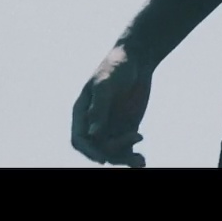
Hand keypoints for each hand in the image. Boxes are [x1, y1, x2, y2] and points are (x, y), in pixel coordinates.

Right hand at [71, 44, 152, 166]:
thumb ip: (99, 107)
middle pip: (97, 148)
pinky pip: (126, 147)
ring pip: (112, 151)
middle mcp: (94, 123)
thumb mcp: (106, 84)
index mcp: (82, 113)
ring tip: (140, 161)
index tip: (103, 159)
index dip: (89, 151)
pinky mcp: (126, 127)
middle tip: (133, 150)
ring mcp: (110, 126)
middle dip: (113, 154)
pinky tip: (142, 161)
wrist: (137, 59)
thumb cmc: (117, 66)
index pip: (79, 139)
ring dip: (124, 159)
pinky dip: (132, 156)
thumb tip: (94, 133)